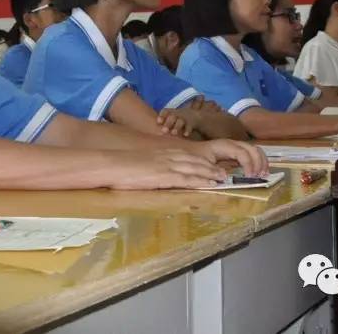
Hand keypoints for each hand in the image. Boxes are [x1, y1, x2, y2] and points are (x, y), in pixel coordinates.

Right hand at [107, 149, 227, 189]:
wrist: (114, 164)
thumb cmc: (124, 165)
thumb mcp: (142, 162)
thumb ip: (154, 165)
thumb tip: (158, 172)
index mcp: (163, 153)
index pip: (188, 156)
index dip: (202, 161)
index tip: (212, 165)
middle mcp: (169, 157)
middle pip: (195, 161)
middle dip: (211, 167)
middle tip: (223, 172)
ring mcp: (168, 166)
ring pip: (195, 169)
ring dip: (210, 174)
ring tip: (222, 178)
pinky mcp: (165, 176)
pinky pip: (187, 179)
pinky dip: (201, 181)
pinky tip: (209, 184)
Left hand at [156, 108, 193, 137]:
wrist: (192, 116)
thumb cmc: (175, 119)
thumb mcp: (168, 117)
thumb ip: (159, 123)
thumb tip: (143, 132)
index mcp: (170, 112)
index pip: (165, 112)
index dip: (162, 116)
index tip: (158, 121)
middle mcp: (176, 114)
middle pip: (172, 117)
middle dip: (168, 123)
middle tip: (163, 130)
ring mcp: (184, 119)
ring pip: (180, 122)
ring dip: (177, 127)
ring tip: (173, 133)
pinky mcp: (191, 124)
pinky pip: (189, 127)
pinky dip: (187, 130)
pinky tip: (185, 135)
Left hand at [190, 139, 268, 177]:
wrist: (189, 150)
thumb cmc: (195, 156)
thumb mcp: (200, 163)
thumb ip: (211, 170)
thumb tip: (225, 176)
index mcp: (223, 146)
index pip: (242, 152)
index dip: (248, 164)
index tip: (249, 177)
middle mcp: (232, 144)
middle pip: (252, 149)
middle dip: (258, 162)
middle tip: (259, 176)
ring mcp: (235, 146)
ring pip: (255, 150)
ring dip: (261, 161)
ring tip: (263, 174)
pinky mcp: (236, 151)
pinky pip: (252, 153)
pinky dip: (259, 161)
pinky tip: (260, 171)